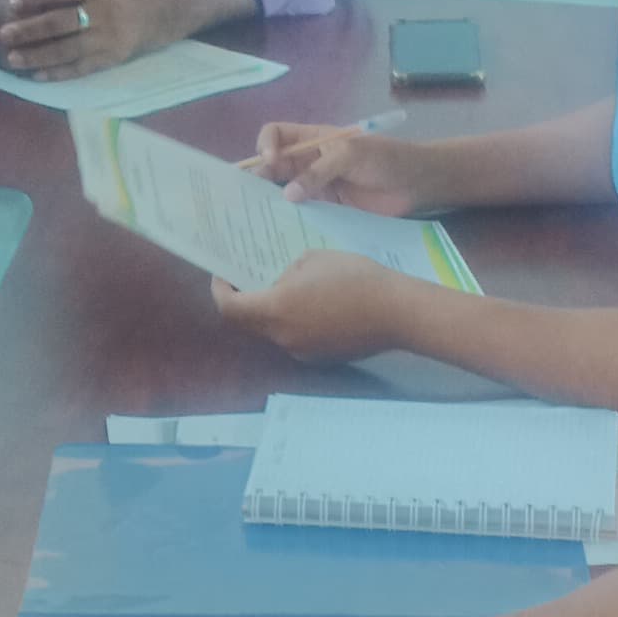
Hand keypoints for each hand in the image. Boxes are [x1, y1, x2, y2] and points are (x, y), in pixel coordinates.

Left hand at [0, 0, 153, 79]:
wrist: (153, 14)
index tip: (12, 4)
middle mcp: (103, 11)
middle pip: (61, 22)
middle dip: (29, 29)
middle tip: (2, 34)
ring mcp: (107, 38)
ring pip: (67, 49)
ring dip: (37, 55)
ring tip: (12, 59)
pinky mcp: (110, 59)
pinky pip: (79, 68)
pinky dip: (57, 73)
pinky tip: (35, 75)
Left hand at [209, 251, 413, 361]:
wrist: (396, 311)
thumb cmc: (353, 278)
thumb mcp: (312, 259)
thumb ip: (287, 272)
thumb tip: (281, 282)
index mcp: (275, 311)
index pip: (230, 308)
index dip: (220, 291)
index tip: (223, 275)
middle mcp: (282, 337)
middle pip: (249, 323)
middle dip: (246, 300)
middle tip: (252, 278)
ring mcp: (302, 352)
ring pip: (274, 331)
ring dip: (273, 312)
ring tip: (288, 288)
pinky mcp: (321, 358)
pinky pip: (296, 338)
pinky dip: (294, 322)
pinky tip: (314, 305)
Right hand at [243, 121, 427, 213]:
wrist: (416, 183)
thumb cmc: (385, 159)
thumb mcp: (351, 155)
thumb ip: (319, 172)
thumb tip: (288, 195)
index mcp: (313, 139)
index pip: (277, 135)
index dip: (266, 145)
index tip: (269, 162)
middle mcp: (309, 162)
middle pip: (274, 166)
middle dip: (258, 177)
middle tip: (244, 197)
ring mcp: (317, 186)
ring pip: (284, 191)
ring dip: (269, 201)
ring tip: (253, 217)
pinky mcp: (326, 208)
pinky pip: (302, 211)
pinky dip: (289, 219)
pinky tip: (279, 230)